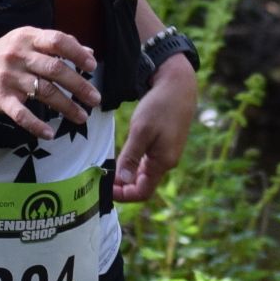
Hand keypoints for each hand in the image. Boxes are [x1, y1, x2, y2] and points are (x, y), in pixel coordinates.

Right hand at [0, 28, 99, 139]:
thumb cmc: (7, 53)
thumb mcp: (29, 41)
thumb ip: (58, 46)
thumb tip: (90, 53)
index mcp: (29, 38)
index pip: (58, 41)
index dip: (77, 53)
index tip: (92, 67)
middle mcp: (19, 55)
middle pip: (55, 69)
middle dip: (79, 85)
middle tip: (95, 99)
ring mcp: (9, 77)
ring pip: (44, 92)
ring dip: (66, 106)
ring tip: (82, 116)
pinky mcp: (0, 98)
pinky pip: (21, 114)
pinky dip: (36, 125)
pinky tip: (49, 134)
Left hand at [114, 61, 195, 201]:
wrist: (179, 85)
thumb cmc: (160, 106)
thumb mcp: (141, 131)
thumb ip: (131, 157)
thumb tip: (123, 180)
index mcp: (163, 162)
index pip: (143, 192)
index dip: (124, 195)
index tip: (105, 189)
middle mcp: (167, 161)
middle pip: (143, 184)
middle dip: (123, 186)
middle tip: (101, 180)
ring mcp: (167, 153)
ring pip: (144, 173)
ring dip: (127, 175)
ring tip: (108, 171)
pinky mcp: (164, 144)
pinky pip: (147, 161)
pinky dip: (133, 164)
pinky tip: (121, 159)